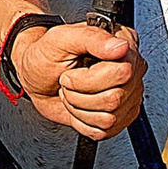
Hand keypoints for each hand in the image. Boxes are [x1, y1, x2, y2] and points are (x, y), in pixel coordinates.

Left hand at [11, 17, 144, 139]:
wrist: (36, 78)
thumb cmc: (46, 56)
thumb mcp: (61, 39)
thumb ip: (92, 38)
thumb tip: (120, 47)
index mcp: (122, 44)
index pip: (123, 71)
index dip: (90, 78)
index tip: (72, 72)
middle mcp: (131, 70)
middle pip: (114, 99)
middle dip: (79, 95)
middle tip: (68, 82)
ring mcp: (127, 95)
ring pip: (109, 118)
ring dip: (79, 108)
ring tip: (72, 93)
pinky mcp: (120, 116)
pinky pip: (105, 130)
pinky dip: (82, 122)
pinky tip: (78, 105)